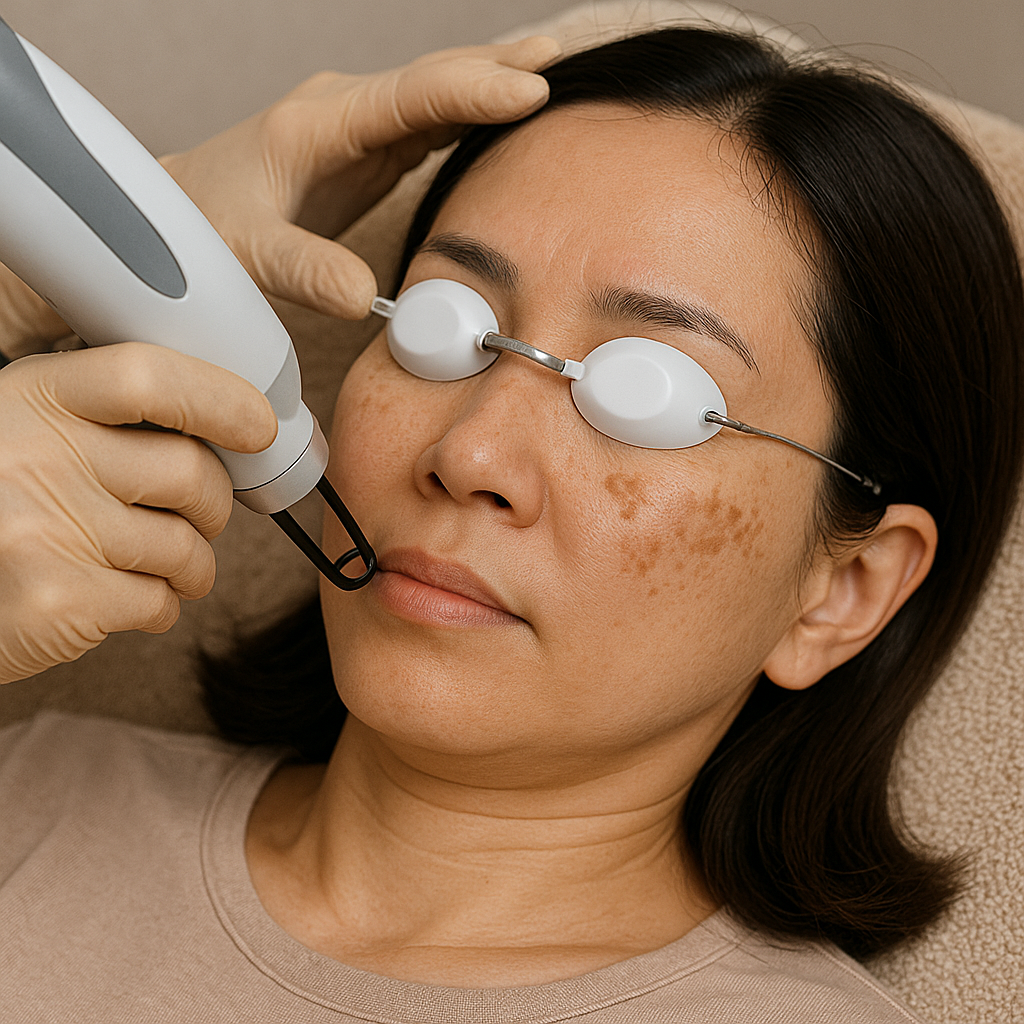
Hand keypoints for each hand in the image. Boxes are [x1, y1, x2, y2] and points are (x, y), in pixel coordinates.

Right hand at [0, 344, 276, 683]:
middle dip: (214, 502)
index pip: (149, 377)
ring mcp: (47, 529)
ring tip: (162, 567)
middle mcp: (38, 455)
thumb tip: (215, 421)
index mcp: (31, 397)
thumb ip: (96, 418)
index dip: (220, 398)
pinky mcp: (60, 600)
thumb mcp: (23, 432)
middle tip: (199, 513)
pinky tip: (123, 601)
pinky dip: (160, 606)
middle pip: (191, 470)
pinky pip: (161, 601)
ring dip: (191, 564)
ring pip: (186, 546)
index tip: (257, 423)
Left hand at [160, 36, 559, 318]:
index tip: (532, 88)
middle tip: (574, 62)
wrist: (187, 213)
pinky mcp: (374, 151)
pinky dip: (479, 114)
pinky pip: (436, 122)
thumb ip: (303, 269)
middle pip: (437, 78)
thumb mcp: (247, 253)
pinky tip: (515, 115)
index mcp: (320, 125)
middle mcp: (347, 114)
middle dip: (504, 66)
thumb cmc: (208, 228)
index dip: (473, 88)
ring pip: (442, 94)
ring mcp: (364, 128)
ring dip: (499, 81)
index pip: (410, 96)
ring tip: (562, 75)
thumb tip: (364, 296)